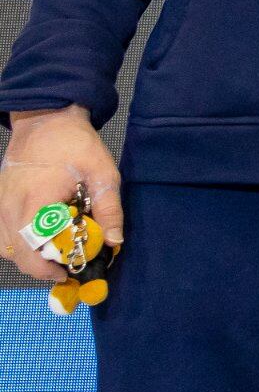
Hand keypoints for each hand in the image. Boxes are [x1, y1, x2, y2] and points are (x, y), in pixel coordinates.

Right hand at [1, 108, 118, 283]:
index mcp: (34, 203)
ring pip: (5, 248)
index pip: (32, 250)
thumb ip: (109, 209)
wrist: (46, 120)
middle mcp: (8, 208)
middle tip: (67, 263)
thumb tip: (114, 242)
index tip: (71, 271)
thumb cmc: (76, 145)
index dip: (49, 269)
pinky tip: (39, 236)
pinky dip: (18, 243)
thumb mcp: (102, 173)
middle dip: (42, 267)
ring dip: (29, 256)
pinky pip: (1, 234)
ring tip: (54, 250)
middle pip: (17, 255)